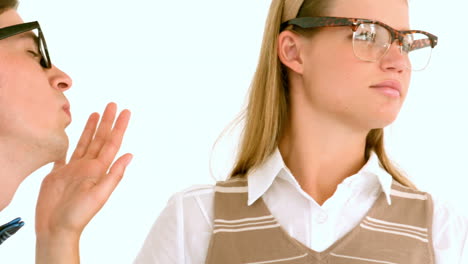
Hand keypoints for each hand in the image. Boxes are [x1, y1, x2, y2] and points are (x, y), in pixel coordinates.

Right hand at [35, 102, 131, 239]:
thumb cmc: (79, 214)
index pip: (112, 143)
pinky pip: (64, 154)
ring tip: (96, 113)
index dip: (119, 127)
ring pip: (84, 143)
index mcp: (99, 169)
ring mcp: (73, 169)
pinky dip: (67, 144)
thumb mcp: (100, 194)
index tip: (125, 112)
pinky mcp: (58, 173)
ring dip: (91, 128)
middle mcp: (88, 166)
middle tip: (112, 104)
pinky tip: (69, 135)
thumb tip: (130, 155)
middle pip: (100, 139)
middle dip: (106, 122)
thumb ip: (114, 174)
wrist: (56, 227)